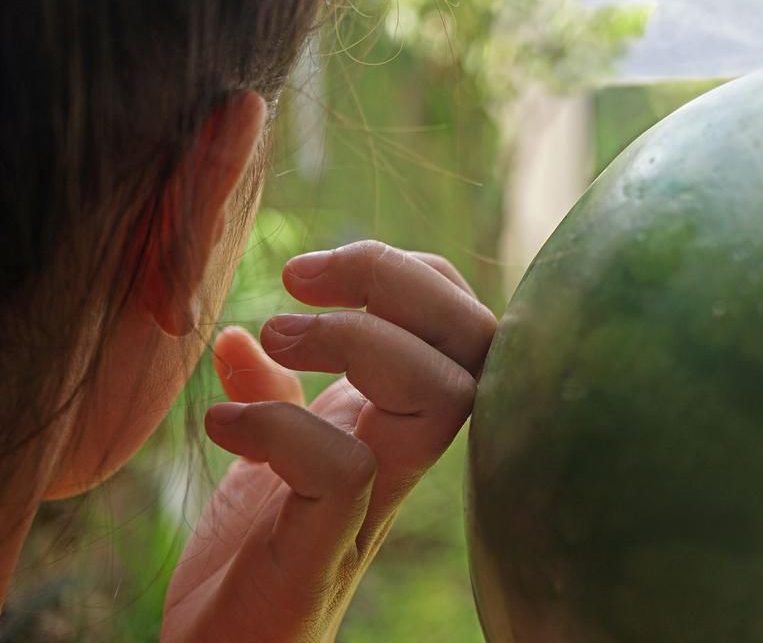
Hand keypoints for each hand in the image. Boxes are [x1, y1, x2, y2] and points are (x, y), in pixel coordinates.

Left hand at [162, 241, 496, 642]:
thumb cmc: (256, 549)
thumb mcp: (266, 452)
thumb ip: (271, 393)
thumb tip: (234, 335)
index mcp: (396, 420)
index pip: (464, 321)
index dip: (411, 274)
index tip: (317, 273)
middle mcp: (404, 454)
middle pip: (476, 344)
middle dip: (397, 284)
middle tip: (300, 281)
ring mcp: (373, 503)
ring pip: (441, 396)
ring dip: (357, 341)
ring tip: (275, 334)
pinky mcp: (323, 550)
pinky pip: (344, 470)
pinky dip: (280, 426)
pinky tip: (225, 427)